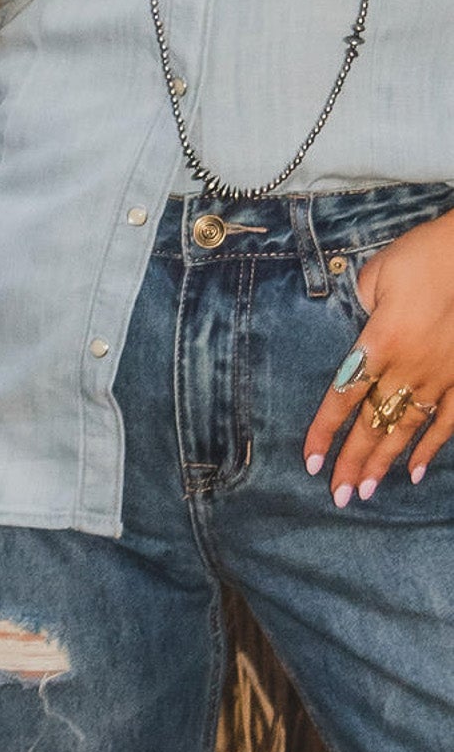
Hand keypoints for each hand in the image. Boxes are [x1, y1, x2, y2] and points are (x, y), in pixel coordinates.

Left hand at [304, 207, 453, 504]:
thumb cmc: (424, 254)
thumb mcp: (377, 274)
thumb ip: (358, 306)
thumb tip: (355, 332)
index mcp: (380, 342)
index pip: (343, 397)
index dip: (325, 432)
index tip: (311, 463)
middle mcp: (409, 367)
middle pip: (373, 424)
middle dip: (353, 463)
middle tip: (338, 497)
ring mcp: (441, 375)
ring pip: (407, 429)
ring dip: (385, 462)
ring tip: (367, 492)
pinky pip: (448, 420)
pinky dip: (433, 448)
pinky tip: (417, 471)